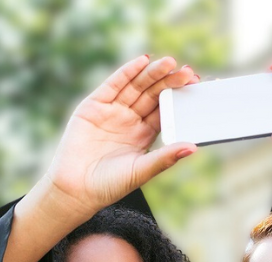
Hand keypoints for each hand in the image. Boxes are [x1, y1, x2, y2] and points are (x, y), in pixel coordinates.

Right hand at [32, 55, 198, 221]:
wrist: (75, 189)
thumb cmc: (109, 185)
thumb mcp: (141, 171)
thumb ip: (165, 157)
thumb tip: (193, 147)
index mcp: (144, 133)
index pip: (164, 109)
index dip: (179, 97)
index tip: (196, 87)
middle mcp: (129, 119)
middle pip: (152, 94)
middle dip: (169, 82)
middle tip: (187, 72)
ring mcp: (111, 111)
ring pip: (135, 86)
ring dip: (152, 74)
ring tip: (170, 63)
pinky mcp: (93, 106)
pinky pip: (112, 85)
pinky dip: (126, 73)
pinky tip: (142, 62)